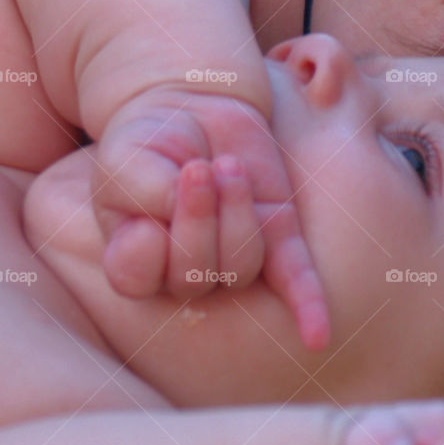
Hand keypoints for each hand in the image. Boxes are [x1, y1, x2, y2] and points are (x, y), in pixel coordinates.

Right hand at [90, 85, 329, 350]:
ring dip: (237, 212)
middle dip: (199, 218)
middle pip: (193, 275)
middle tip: (198, 168)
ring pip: (240, 264)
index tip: (151, 201)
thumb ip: (141, 190)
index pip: (137, 274)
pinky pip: (294, 278)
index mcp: (134, 257)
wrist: (196, 108)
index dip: (145, 242)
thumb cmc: (150, 140)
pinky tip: (317, 336)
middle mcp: (184, 270)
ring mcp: (234, 255)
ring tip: (228, 167)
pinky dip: (307, 305)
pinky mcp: (277, 235)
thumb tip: (177, 213)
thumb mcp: (126, 156)